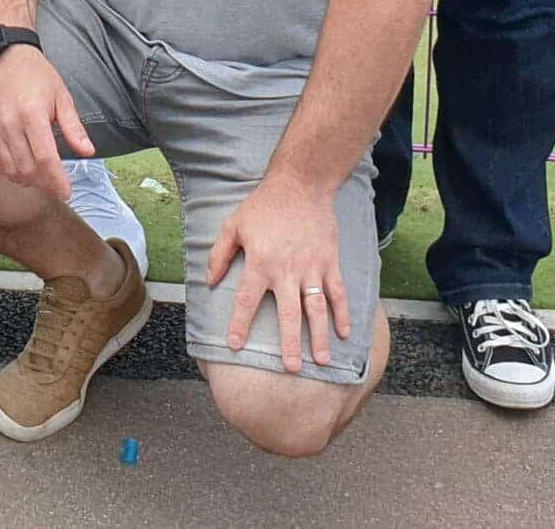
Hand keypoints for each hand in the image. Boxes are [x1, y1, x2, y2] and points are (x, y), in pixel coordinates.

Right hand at [0, 46, 93, 200]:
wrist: (6, 56)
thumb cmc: (37, 74)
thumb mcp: (62, 96)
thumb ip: (73, 127)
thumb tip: (88, 152)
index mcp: (33, 114)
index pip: (45, 158)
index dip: (57, 180)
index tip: (67, 192)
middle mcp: (10, 123)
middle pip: (28, 168)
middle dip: (45, 183)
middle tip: (57, 184)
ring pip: (11, 169)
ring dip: (28, 180)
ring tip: (42, 178)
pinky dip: (11, 171)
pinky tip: (23, 169)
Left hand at [205, 173, 349, 372]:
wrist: (300, 184)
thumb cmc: (263, 205)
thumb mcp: (233, 225)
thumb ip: (220, 254)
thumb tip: (210, 281)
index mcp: (259, 262)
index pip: (247, 300)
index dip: (240, 324)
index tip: (235, 346)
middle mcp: (286, 270)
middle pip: (288, 313)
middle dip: (289, 343)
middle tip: (292, 369)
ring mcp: (311, 267)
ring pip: (316, 308)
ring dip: (319, 336)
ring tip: (321, 361)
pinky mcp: (329, 261)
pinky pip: (337, 292)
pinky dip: (343, 313)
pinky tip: (344, 334)